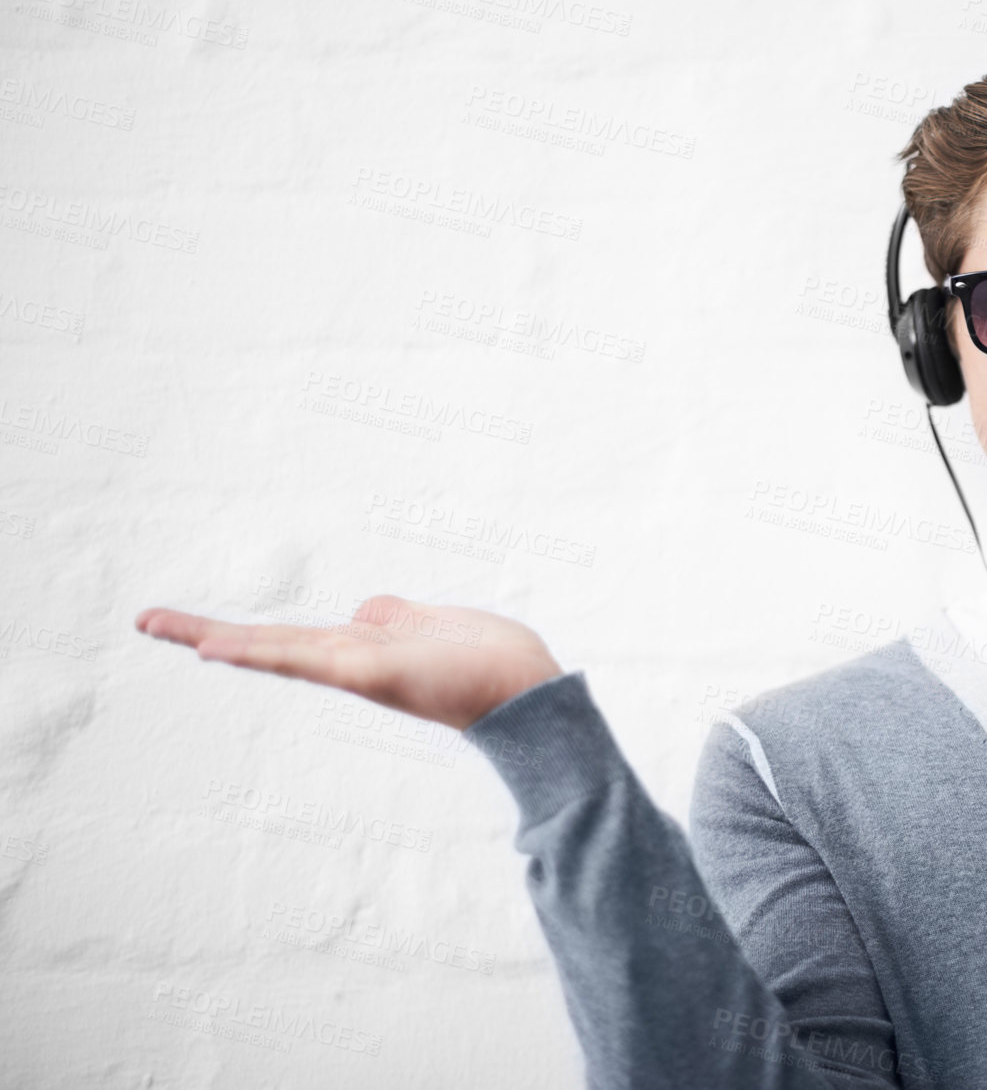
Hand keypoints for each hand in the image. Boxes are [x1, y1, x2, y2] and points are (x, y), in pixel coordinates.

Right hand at [135, 594, 563, 731]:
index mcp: (363, 650)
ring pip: (279, 650)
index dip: (241, 634)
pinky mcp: (374, 673)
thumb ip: (396, 617)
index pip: (290, 638)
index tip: (192, 630)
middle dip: (208, 635)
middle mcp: (353, 662)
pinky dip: (265, 653)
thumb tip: (364, 610)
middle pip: (270, 644)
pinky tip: (223, 649)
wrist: (528, 690)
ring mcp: (359, 670)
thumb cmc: (489, 661)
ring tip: (163, 627)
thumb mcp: (433, 625)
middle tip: (144, 620)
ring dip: (220, 639)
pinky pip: (311, 660)